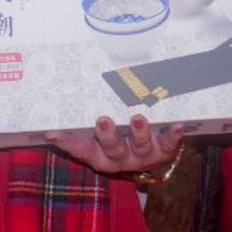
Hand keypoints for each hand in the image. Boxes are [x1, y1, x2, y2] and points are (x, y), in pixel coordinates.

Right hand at [46, 114, 182, 175]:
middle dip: (108, 135)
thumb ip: (85, 111)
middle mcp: (118, 157)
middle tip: (103, 120)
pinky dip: (173, 135)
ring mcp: (141, 156)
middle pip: (112, 149)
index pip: (79, 147)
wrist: (149, 153)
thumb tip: (60, 73)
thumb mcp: (98, 128)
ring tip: (138, 118)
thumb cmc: (116, 132)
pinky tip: (178, 125)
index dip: (66, 142)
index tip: (53, 131)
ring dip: (139, 133)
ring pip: (139, 147)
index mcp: (99, 152)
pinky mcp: (162, 151)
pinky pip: (168, 145)